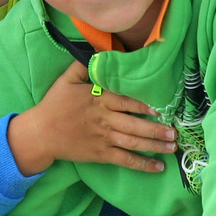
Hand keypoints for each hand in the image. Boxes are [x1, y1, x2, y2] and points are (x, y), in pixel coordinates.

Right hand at [8, 62, 176, 174]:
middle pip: (134, 125)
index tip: (159, 110)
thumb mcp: (66, 80)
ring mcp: (103, 138)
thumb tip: (99, 49)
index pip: (125, 102)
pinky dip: (142, 164)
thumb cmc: (54, 105)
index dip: (143, 106)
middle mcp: (103, 120)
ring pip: (133, 143)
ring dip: (154, 146)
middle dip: (156, 130)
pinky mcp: (100, 155)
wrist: (40, 133)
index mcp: (98, 100)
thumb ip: (84, 65)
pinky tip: (158, 167)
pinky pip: (124, 160)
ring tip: (172, 147)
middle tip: (174, 133)